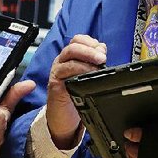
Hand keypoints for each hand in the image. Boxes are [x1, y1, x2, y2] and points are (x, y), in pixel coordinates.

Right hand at [46, 34, 105, 148]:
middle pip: (73, 46)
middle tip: (102, 58)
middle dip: (89, 49)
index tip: (102, 49)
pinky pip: (64, 72)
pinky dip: (77, 71)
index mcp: (70, 57)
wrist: (62, 118)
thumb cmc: (75, 96)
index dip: (90, 42)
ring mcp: (57, 71)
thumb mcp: (86, 77)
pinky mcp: (55, 83)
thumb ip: (93, 63)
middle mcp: (62, 61)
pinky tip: (87, 76)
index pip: (78, 40)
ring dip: (85, 58)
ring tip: (98, 65)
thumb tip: (102, 49)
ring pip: (68, 55)